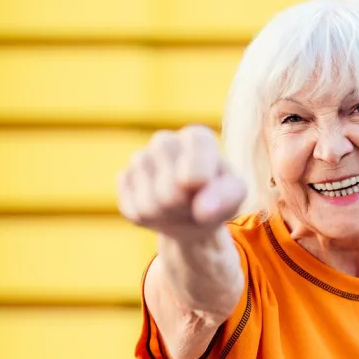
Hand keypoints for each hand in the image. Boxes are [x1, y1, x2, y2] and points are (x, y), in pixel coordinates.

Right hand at [117, 125, 246, 239]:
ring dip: (168, 216)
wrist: (193, 211)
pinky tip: (161, 210)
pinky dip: (150, 220)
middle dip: (185, 208)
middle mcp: (165, 141)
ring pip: (149, 205)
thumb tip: (203, 210)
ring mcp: (140, 159)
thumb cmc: (219, 196)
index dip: (197, 182)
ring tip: (180, 207)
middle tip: (195, 204)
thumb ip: (227, 197)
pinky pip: (133, 210)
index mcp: (197, 137)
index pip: (192, 164)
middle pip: (169, 192)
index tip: (202, 188)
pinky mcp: (124, 178)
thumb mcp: (235, 195)